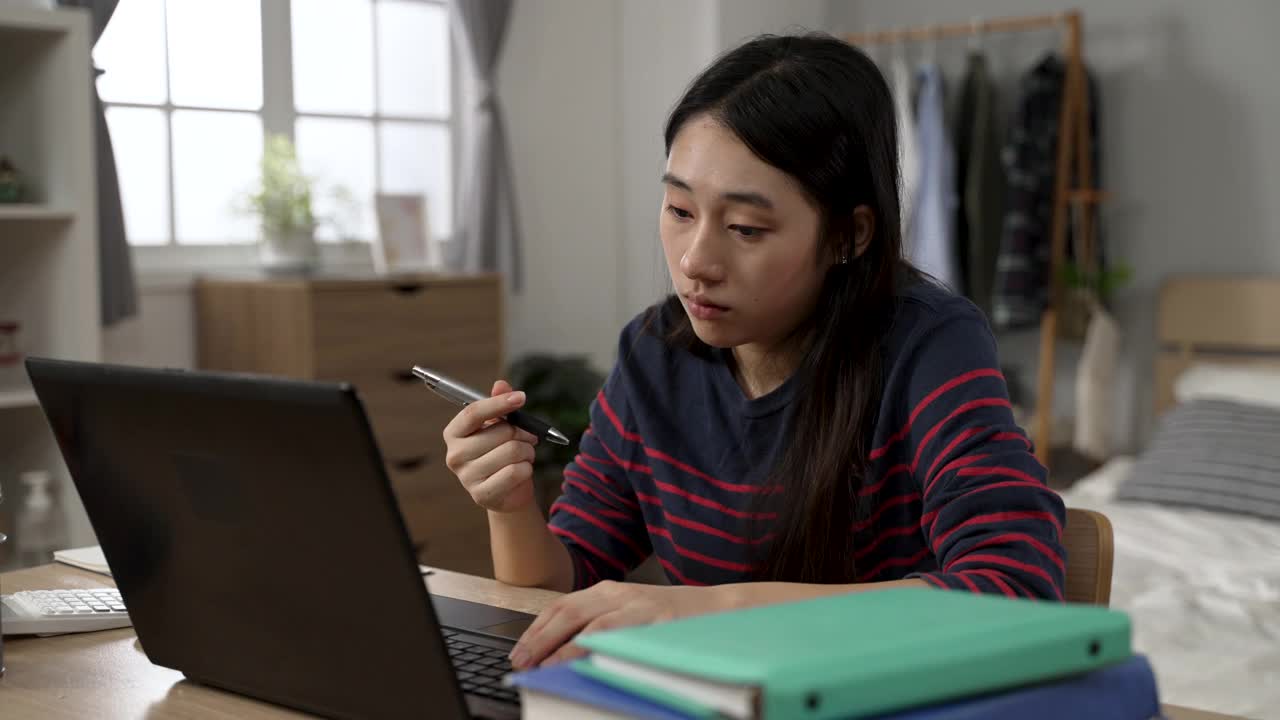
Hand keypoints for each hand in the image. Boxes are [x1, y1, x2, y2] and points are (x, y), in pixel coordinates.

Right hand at [443, 379, 540, 512]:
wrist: (508, 492)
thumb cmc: (502, 453)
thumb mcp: (500, 426)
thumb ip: (499, 404)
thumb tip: (500, 385)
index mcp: (454, 433)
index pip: (473, 412)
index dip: (499, 403)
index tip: (521, 397)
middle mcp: (454, 455)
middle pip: (500, 432)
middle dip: (523, 433)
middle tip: (528, 438)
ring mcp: (466, 477)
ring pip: (512, 451)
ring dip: (527, 451)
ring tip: (525, 455)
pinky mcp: (481, 495)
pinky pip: (515, 472)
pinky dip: (527, 468)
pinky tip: (522, 471)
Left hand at [508, 580, 730, 669]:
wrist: (720, 610)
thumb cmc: (669, 618)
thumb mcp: (629, 614)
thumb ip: (598, 625)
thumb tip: (556, 654)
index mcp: (609, 590)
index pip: (561, 605)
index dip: (536, 628)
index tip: (518, 650)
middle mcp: (621, 594)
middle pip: (569, 611)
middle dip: (540, 638)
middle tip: (520, 661)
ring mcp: (640, 607)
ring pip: (592, 624)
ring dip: (564, 648)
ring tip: (544, 668)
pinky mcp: (658, 623)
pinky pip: (623, 637)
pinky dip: (600, 651)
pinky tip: (585, 664)